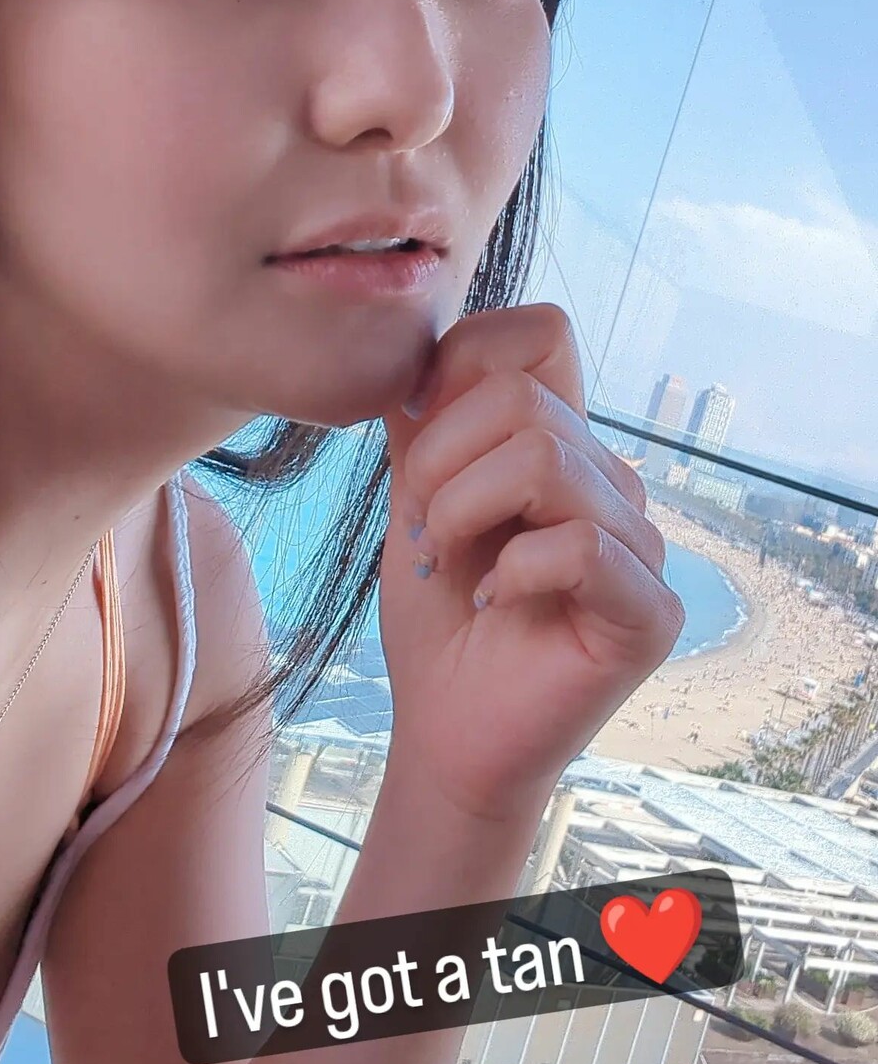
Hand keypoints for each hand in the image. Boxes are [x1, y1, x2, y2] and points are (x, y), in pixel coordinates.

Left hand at [379, 304, 684, 825]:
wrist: (444, 730)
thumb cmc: (437, 618)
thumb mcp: (416, 499)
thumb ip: (425, 422)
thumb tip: (423, 350)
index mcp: (562, 444)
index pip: (542, 334)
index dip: (465, 361)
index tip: (414, 432)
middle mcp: (611, 483)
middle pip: (523, 399)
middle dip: (439, 461)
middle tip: (421, 529)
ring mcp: (640, 547)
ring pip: (548, 461)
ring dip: (463, 512)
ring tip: (450, 565)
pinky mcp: (650, 612)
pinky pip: (580, 546)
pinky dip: (511, 571)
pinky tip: (492, 603)